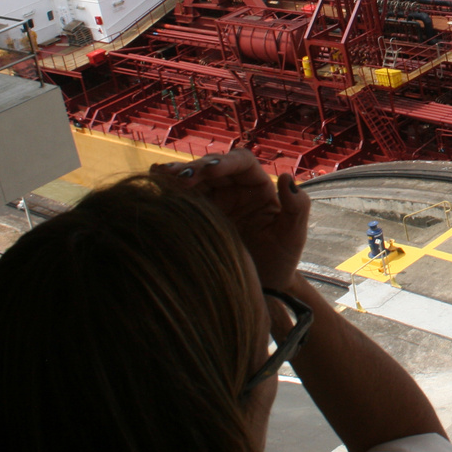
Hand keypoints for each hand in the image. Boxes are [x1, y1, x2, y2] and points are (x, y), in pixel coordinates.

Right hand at [150, 149, 309, 289]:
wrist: (262, 289)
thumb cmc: (281, 261)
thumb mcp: (293, 236)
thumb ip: (297, 207)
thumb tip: (285, 177)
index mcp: (259, 187)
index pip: (242, 163)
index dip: (224, 162)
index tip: (209, 170)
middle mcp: (235, 189)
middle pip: (212, 167)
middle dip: (195, 167)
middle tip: (177, 177)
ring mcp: (215, 202)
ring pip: (194, 180)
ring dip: (178, 175)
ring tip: (160, 176)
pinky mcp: (198, 216)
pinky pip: (183, 198)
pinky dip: (168, 188)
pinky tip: (154, 182)